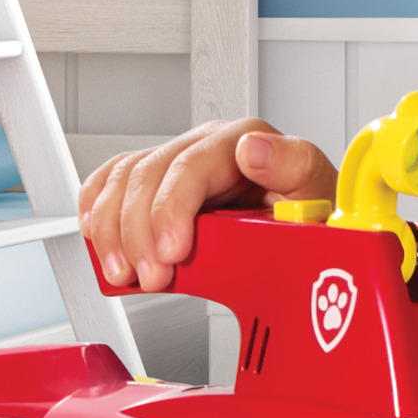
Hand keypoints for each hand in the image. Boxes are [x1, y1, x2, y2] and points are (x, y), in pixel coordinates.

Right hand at [77, 120, 338, 292]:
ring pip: (125, 180)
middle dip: (139, 232)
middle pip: (150, 174)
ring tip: (126, 273)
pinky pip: (114, 181)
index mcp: (246, 141)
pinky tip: (99, 239)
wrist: (310, 229)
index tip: (171, 253)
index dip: (171, 209)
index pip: (192, 165)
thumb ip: (294, 167)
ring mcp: (181, 160)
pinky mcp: (162, 180)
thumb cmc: (313, 215)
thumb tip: (254, 148)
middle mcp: (208, 145)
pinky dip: (99, 211)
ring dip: (114, 231)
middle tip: (150, 276)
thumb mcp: (318, 194)